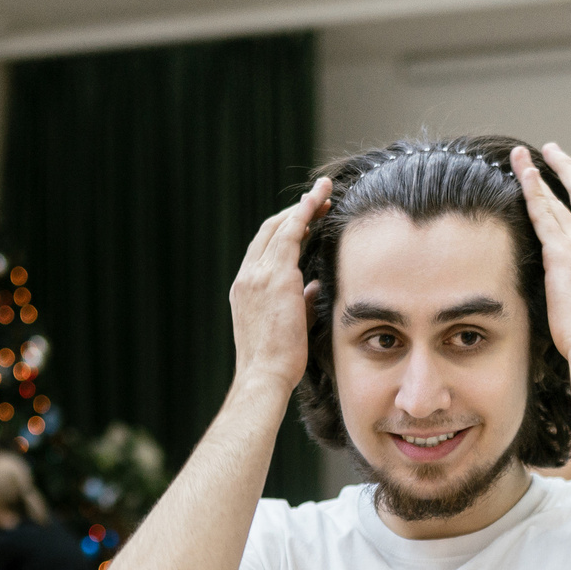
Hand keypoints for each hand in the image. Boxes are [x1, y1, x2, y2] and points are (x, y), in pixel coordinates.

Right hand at [229, 176, 330, 393]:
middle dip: (295, 213)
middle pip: (268, 232)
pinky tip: (320, 202)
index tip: (306, 221)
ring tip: (324, 193)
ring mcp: (257, 275)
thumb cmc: (277, 362)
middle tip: (320, 200)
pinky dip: (305, 214)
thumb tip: (314, 286)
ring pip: (280, 228)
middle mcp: (247, 277)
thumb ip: (300, 302)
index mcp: (246, 290)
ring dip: (304, 207)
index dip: (286, 231)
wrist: (264, 376)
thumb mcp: (289, 325)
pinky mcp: (274, 277)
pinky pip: (290, 235)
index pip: (264, 250)